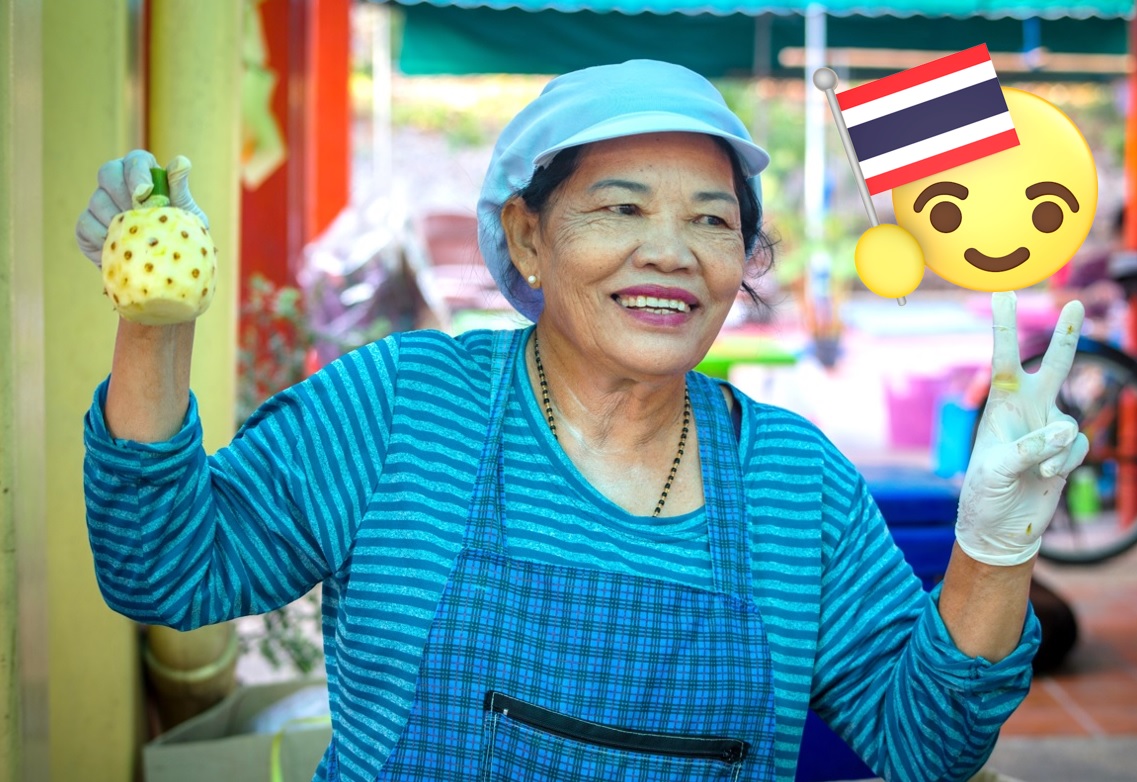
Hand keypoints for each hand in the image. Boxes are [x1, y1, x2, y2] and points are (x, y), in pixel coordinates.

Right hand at [75, 150, 209, 266]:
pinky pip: (85, 224)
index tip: (145, 192)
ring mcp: (99, 204)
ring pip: (97, 200)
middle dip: (122, 193)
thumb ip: (180, 188)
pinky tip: (118, 247)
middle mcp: (118, 184)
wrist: (164, 268)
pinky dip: (101, 236)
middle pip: (107, 173)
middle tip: (137, 214)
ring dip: (115, 219)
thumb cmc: (178, 236)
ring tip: (136, 236)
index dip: (137, 173)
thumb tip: (182, 162)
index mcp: (144, 175)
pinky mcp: (86, 226)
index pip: (135, 160)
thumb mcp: (185, 214)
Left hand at [956, 291, 1089, 566]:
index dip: (1004, 327)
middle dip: (1066, 337)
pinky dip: (1066, 460)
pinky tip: (1047, 475)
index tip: (1004, 293)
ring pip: (1069, 422)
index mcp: (1000, 405)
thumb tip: (1067, 430)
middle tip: (1074, 303)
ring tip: (1036, 470)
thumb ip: (1031, 447)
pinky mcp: (1066, 450)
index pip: (1003, 359)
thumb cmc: (984, 493)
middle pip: (1053, 366)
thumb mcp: (996, 469)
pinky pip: (1078, 446)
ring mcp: (1049, 429)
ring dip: (1056, 448)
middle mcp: (1027, 410)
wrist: (1000, 526)